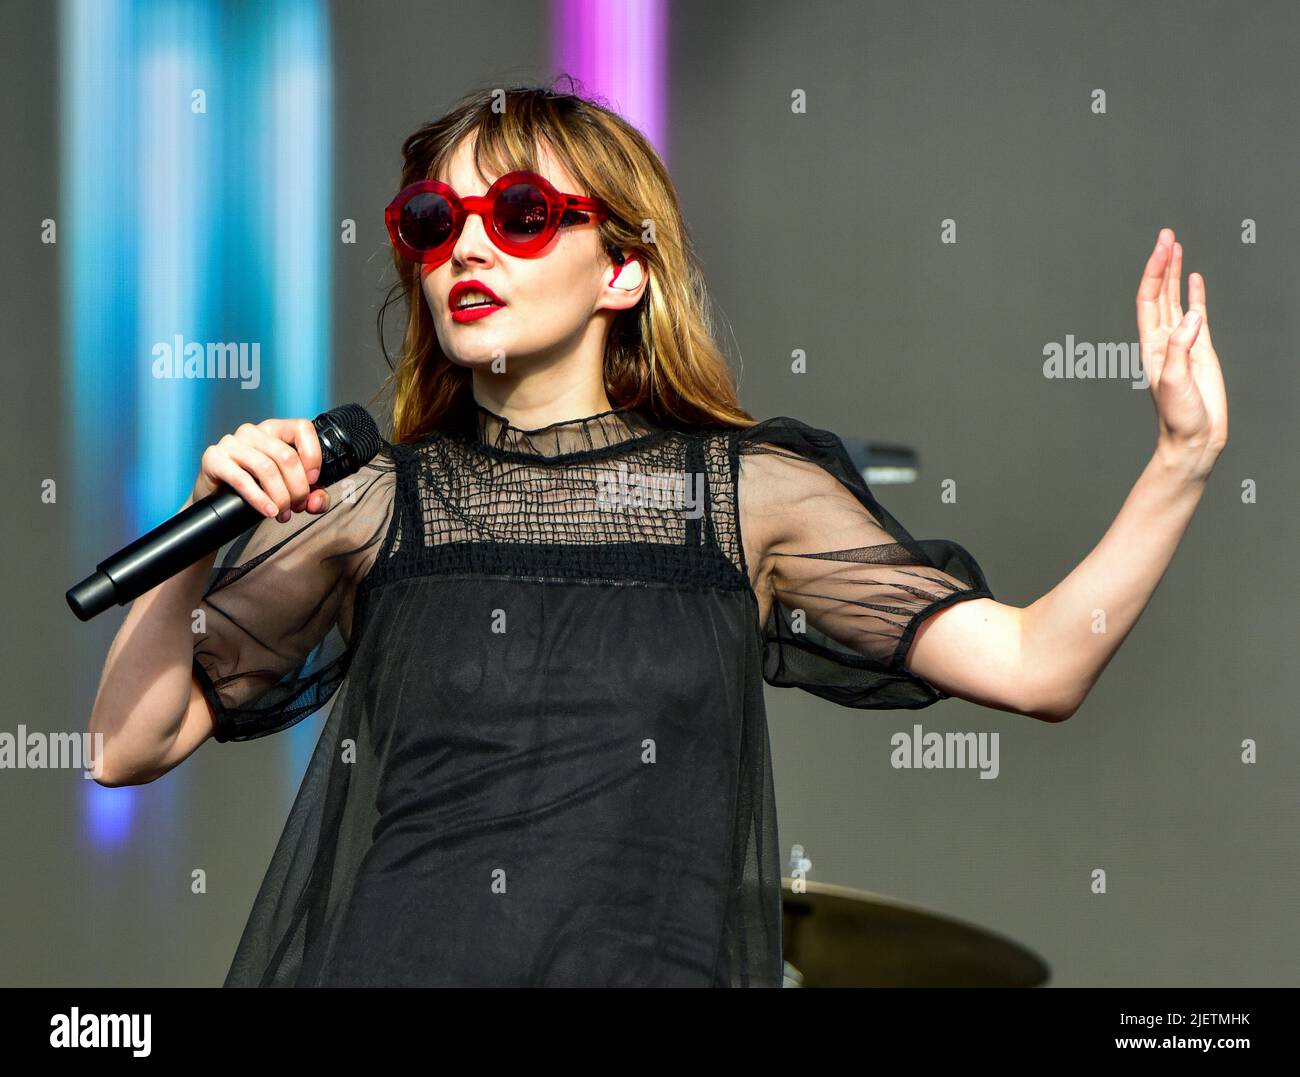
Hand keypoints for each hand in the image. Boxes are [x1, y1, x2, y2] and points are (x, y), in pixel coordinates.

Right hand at [192, 418, 328, 521]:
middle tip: (297, 506)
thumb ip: (312, 495)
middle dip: (298, 488)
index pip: (302, 428)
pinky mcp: (214, 458)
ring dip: (280, 496)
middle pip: (287, 456)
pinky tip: (268, 511)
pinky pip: (242, 479)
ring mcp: (232, 442)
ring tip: (282, 513)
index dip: (313, 456)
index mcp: (275, 429)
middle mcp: (253, 431)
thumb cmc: (258, 488)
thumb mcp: (291, 490)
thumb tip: (317, 501)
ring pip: (267, 468)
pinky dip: (260, 498)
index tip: (313, 481)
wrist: (219, 500)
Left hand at [1136, 229, 1227, 477]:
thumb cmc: (1177, 416)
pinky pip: (1196, 314)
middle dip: (1162, 263)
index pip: (1149, 299)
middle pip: (1159, 292)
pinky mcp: (1200, 350)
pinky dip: (1195, 294)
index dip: (1153, 271)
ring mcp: (1181, 342)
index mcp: (1151, 344)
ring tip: (1176, 246)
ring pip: (1175, 299)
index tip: (1162, 246)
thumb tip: (1193, 316)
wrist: (1193, 437)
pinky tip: (1194, 278)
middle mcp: (1163, 339)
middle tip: (1166, 234)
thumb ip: (1182, 348)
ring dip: (1175, 273)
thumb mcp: (1174, 381)